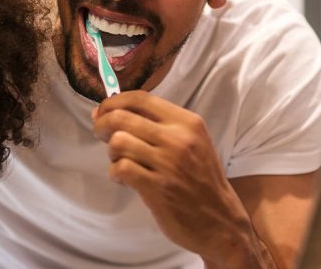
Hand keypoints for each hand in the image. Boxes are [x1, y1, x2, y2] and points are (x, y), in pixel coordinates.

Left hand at [92, 91, 274, 267]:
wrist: (220, 221)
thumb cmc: (201, 180)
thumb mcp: (192, 143)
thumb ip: (160, 126)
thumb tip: (113, 112)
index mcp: (187, 122)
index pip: (140, 99)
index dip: (114, 102)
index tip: (103, 110)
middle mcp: (178, 139)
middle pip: (122, 117)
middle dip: (102, 124)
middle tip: (100, 133)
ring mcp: (167, 164)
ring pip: (118, 142)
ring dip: (111, 152)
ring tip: (119, 160)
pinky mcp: (157, 188)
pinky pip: (120, 168)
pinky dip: (115, 173)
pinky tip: (123, 179)